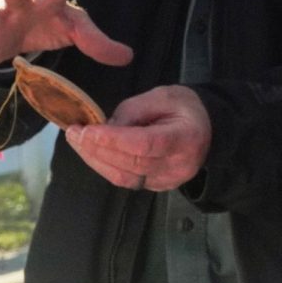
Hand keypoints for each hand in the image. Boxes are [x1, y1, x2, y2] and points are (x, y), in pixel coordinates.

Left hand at [65, 86, 211, 191]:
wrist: (208, 130)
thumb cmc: (185, 107)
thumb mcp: (162, 96)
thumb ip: (133, 111)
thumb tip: (105, 128)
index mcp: (185, 138)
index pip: (144, 144)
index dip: (113, 140)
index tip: (87, 131)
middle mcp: (177, 166)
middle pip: (130, 163)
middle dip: (97, 149)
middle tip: (73, 133)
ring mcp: (167, 181)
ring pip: (124, 177)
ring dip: (95, 160)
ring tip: (77, 141)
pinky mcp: (157, 187)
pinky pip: (126, 181)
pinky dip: (105, 167)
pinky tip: (92, 152)